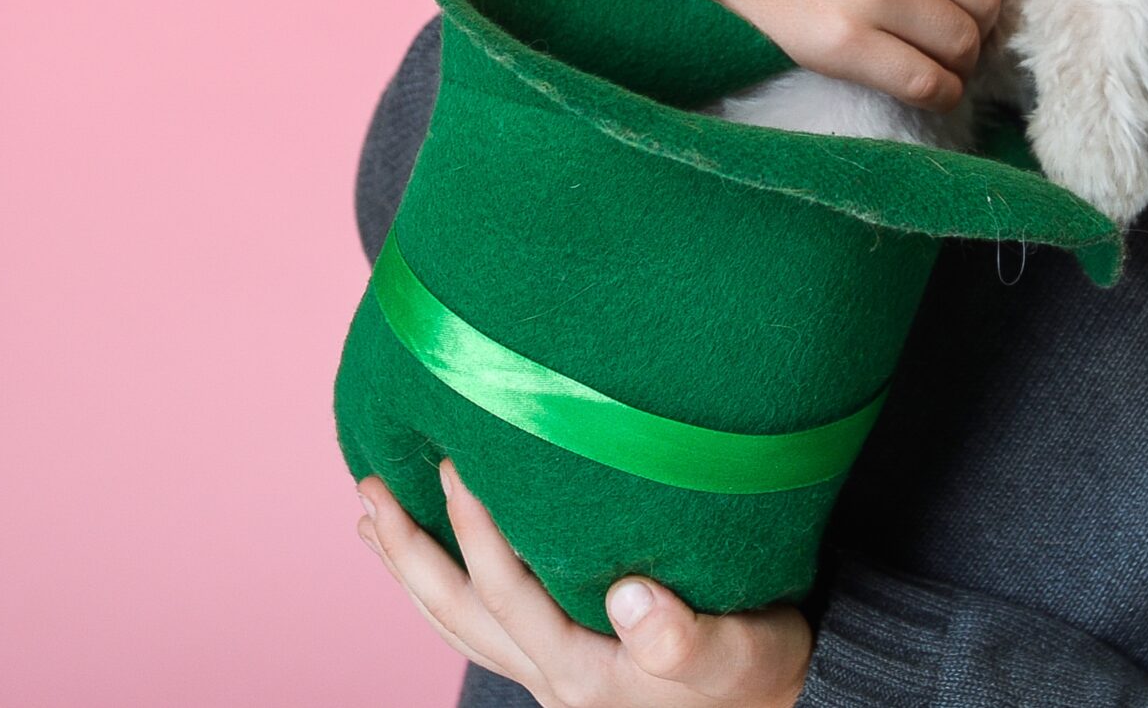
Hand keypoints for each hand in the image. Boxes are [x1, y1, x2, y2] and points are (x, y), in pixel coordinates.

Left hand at [355, 463, 810, 707]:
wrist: (777, 701)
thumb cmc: (759, 670)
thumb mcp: (738, 650)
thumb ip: (683, 635)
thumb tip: (627, 595)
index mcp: (583, 669)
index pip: (508, 590)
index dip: (475, 528)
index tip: (450, 463)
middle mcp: (552, 676)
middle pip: (458, 611)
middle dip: (409, 550)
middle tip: (370, 488)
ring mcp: (551, 672)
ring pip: (459, 621)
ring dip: (413, 569)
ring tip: (374, 520)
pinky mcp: (562, 660)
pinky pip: (482, 623)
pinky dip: (447, 587)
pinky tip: (441, 558)